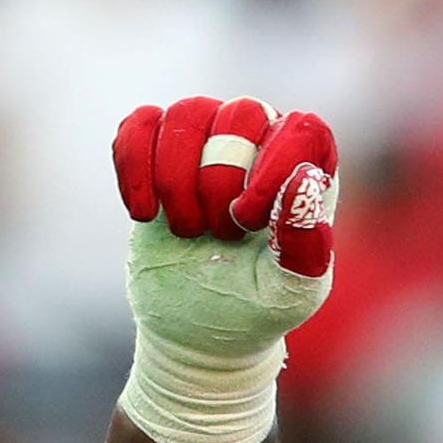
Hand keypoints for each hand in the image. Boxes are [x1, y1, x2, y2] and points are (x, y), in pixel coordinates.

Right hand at [112, 96, 340, 442]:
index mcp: (308, 171)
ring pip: (187, 114)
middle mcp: (262, 142)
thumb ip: (306, 244)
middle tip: (222, 233)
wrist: (199, 328)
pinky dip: (135, 168)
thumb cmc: (257, 307)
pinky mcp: (156, 149)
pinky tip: (144, 214)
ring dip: (178, 182)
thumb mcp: (291, 292)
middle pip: (243, 113)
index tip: (250, 220)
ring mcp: (208, 139)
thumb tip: (304, 179)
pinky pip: (139, 123)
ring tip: (188, 231)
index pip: (306, 130)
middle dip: (221, 179)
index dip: (274, 168)